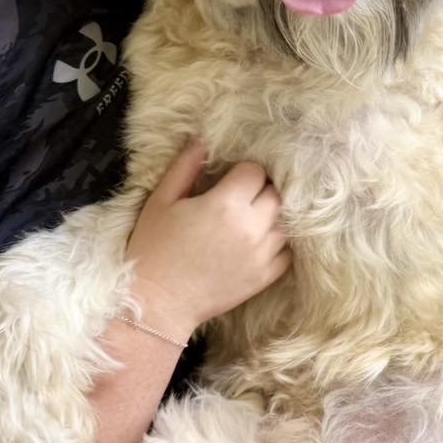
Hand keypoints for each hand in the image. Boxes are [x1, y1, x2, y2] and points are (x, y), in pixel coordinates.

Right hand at [126, 139, 289, 340]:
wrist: (157, 302)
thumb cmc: (154, 248)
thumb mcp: (162, 200)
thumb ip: (185, 167)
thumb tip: (201, 139)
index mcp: (225, 204)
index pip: (255, 172)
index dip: (242, 172)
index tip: (229, 180)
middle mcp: (251, 227)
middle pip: (276, 194)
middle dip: (260, 190)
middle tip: (240, 198)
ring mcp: (262, 254)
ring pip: (286, 221)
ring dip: (271, 216)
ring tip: (250, 219)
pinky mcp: (265, 277)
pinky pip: (288, 251)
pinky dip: (278, 243)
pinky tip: (258, 242)